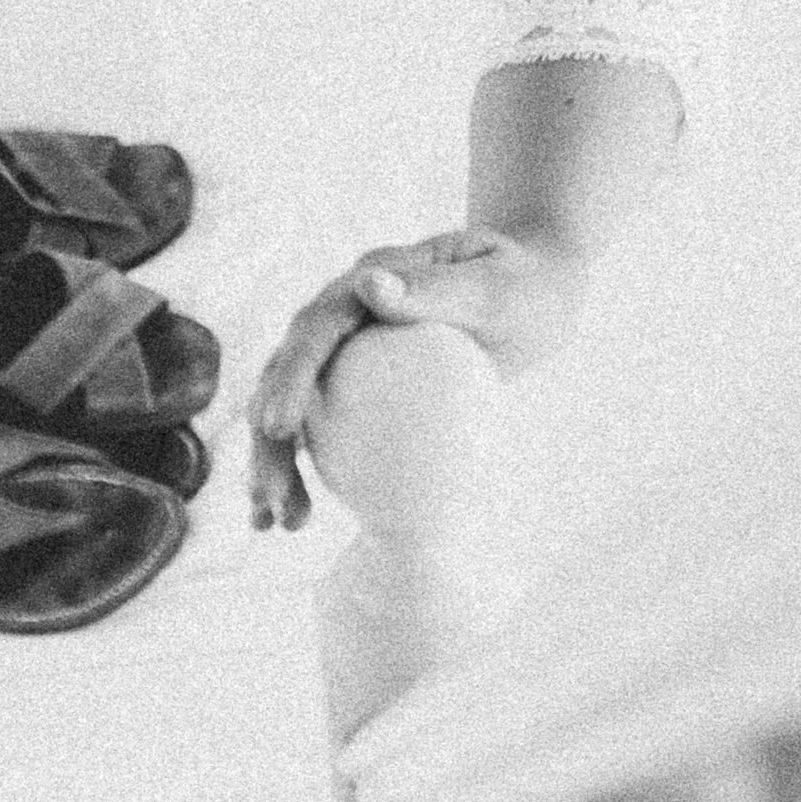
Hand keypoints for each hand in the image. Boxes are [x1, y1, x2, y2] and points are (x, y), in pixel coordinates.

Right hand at [246, 226, 588, 533]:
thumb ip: (434, 291)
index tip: (280, 428)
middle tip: (270, 496)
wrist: (533, 294)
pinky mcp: (357, 384)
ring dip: (274, 462)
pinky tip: (295, 519)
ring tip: (276, 523)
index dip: (290, 376)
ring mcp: (347, 350)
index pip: (315, 327)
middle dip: (267, 437)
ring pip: (293, 406)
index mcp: (366, 278)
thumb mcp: (491, 287)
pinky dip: (305, 470)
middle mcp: (344, 313)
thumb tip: (368, 285)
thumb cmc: (521, 286)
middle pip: (286, 373)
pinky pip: (323, 428)